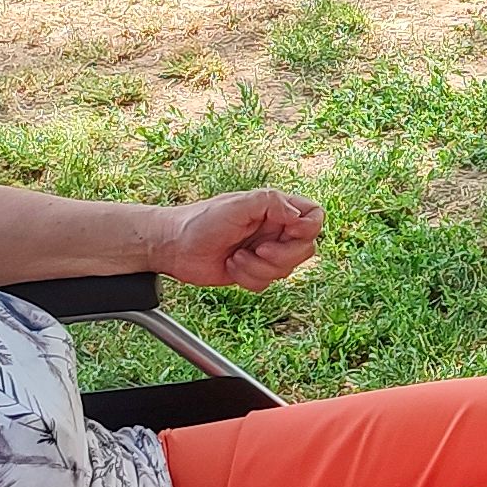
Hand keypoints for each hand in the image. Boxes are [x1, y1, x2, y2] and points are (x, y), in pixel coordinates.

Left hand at [157, 186, 323, 290]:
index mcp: (274, 207)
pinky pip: (267, 283)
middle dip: (281, 255)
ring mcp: (265, 251)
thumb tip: (297, 214)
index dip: (308, 228)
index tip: (288, 232)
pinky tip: (230, 267)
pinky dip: (249, 279)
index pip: (313, 215)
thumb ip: (269, 202)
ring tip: (236, 257)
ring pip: (286, 270)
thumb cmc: (200, 221)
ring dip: (259, 268)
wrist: (174, 248)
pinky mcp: (253, 271)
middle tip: (257, 249)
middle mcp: (273, 229)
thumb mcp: (235, 205)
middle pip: (306, 249)